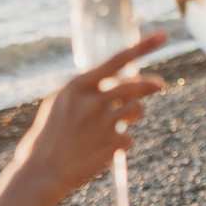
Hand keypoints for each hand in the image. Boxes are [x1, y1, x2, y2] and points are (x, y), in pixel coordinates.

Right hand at [13, 33, 166, 200]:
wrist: (42, 171)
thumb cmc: (51, 134)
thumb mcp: (61, 103)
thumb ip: (87, 89)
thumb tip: (120, 78)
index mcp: (77, 86)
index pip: (115, 61)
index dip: (142, 47)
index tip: (163, 35)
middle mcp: (91, 101)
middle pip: (133, 86)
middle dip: (149, 84)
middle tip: (159, 84)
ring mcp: (103, 123)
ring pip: (136, 109)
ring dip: (135, 113)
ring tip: (122, 120)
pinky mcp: (112, 144)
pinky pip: (128, 137)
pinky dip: (120, 141)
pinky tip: (102, 149)